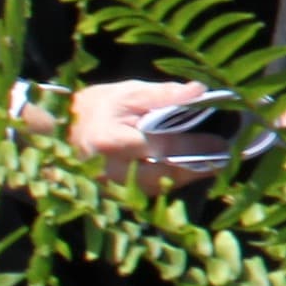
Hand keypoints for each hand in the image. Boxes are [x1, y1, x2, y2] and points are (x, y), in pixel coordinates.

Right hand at [40, 78, 219, 192]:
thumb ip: (163, 94)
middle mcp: (107, 170)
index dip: (192, 147)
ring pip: (155, 189)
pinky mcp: (113, 195)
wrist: (60, 130)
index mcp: (109, 141)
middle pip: (160, 176)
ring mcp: (108, 187)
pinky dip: (170, 184)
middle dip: (195, 168)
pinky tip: (190, 171)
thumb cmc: (98, 107)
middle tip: (224, 157)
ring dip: (185, 179)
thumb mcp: (128, 92)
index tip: (221, 144)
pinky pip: (146, 194)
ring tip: (214, 164)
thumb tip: (199, 91)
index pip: (159, 148)